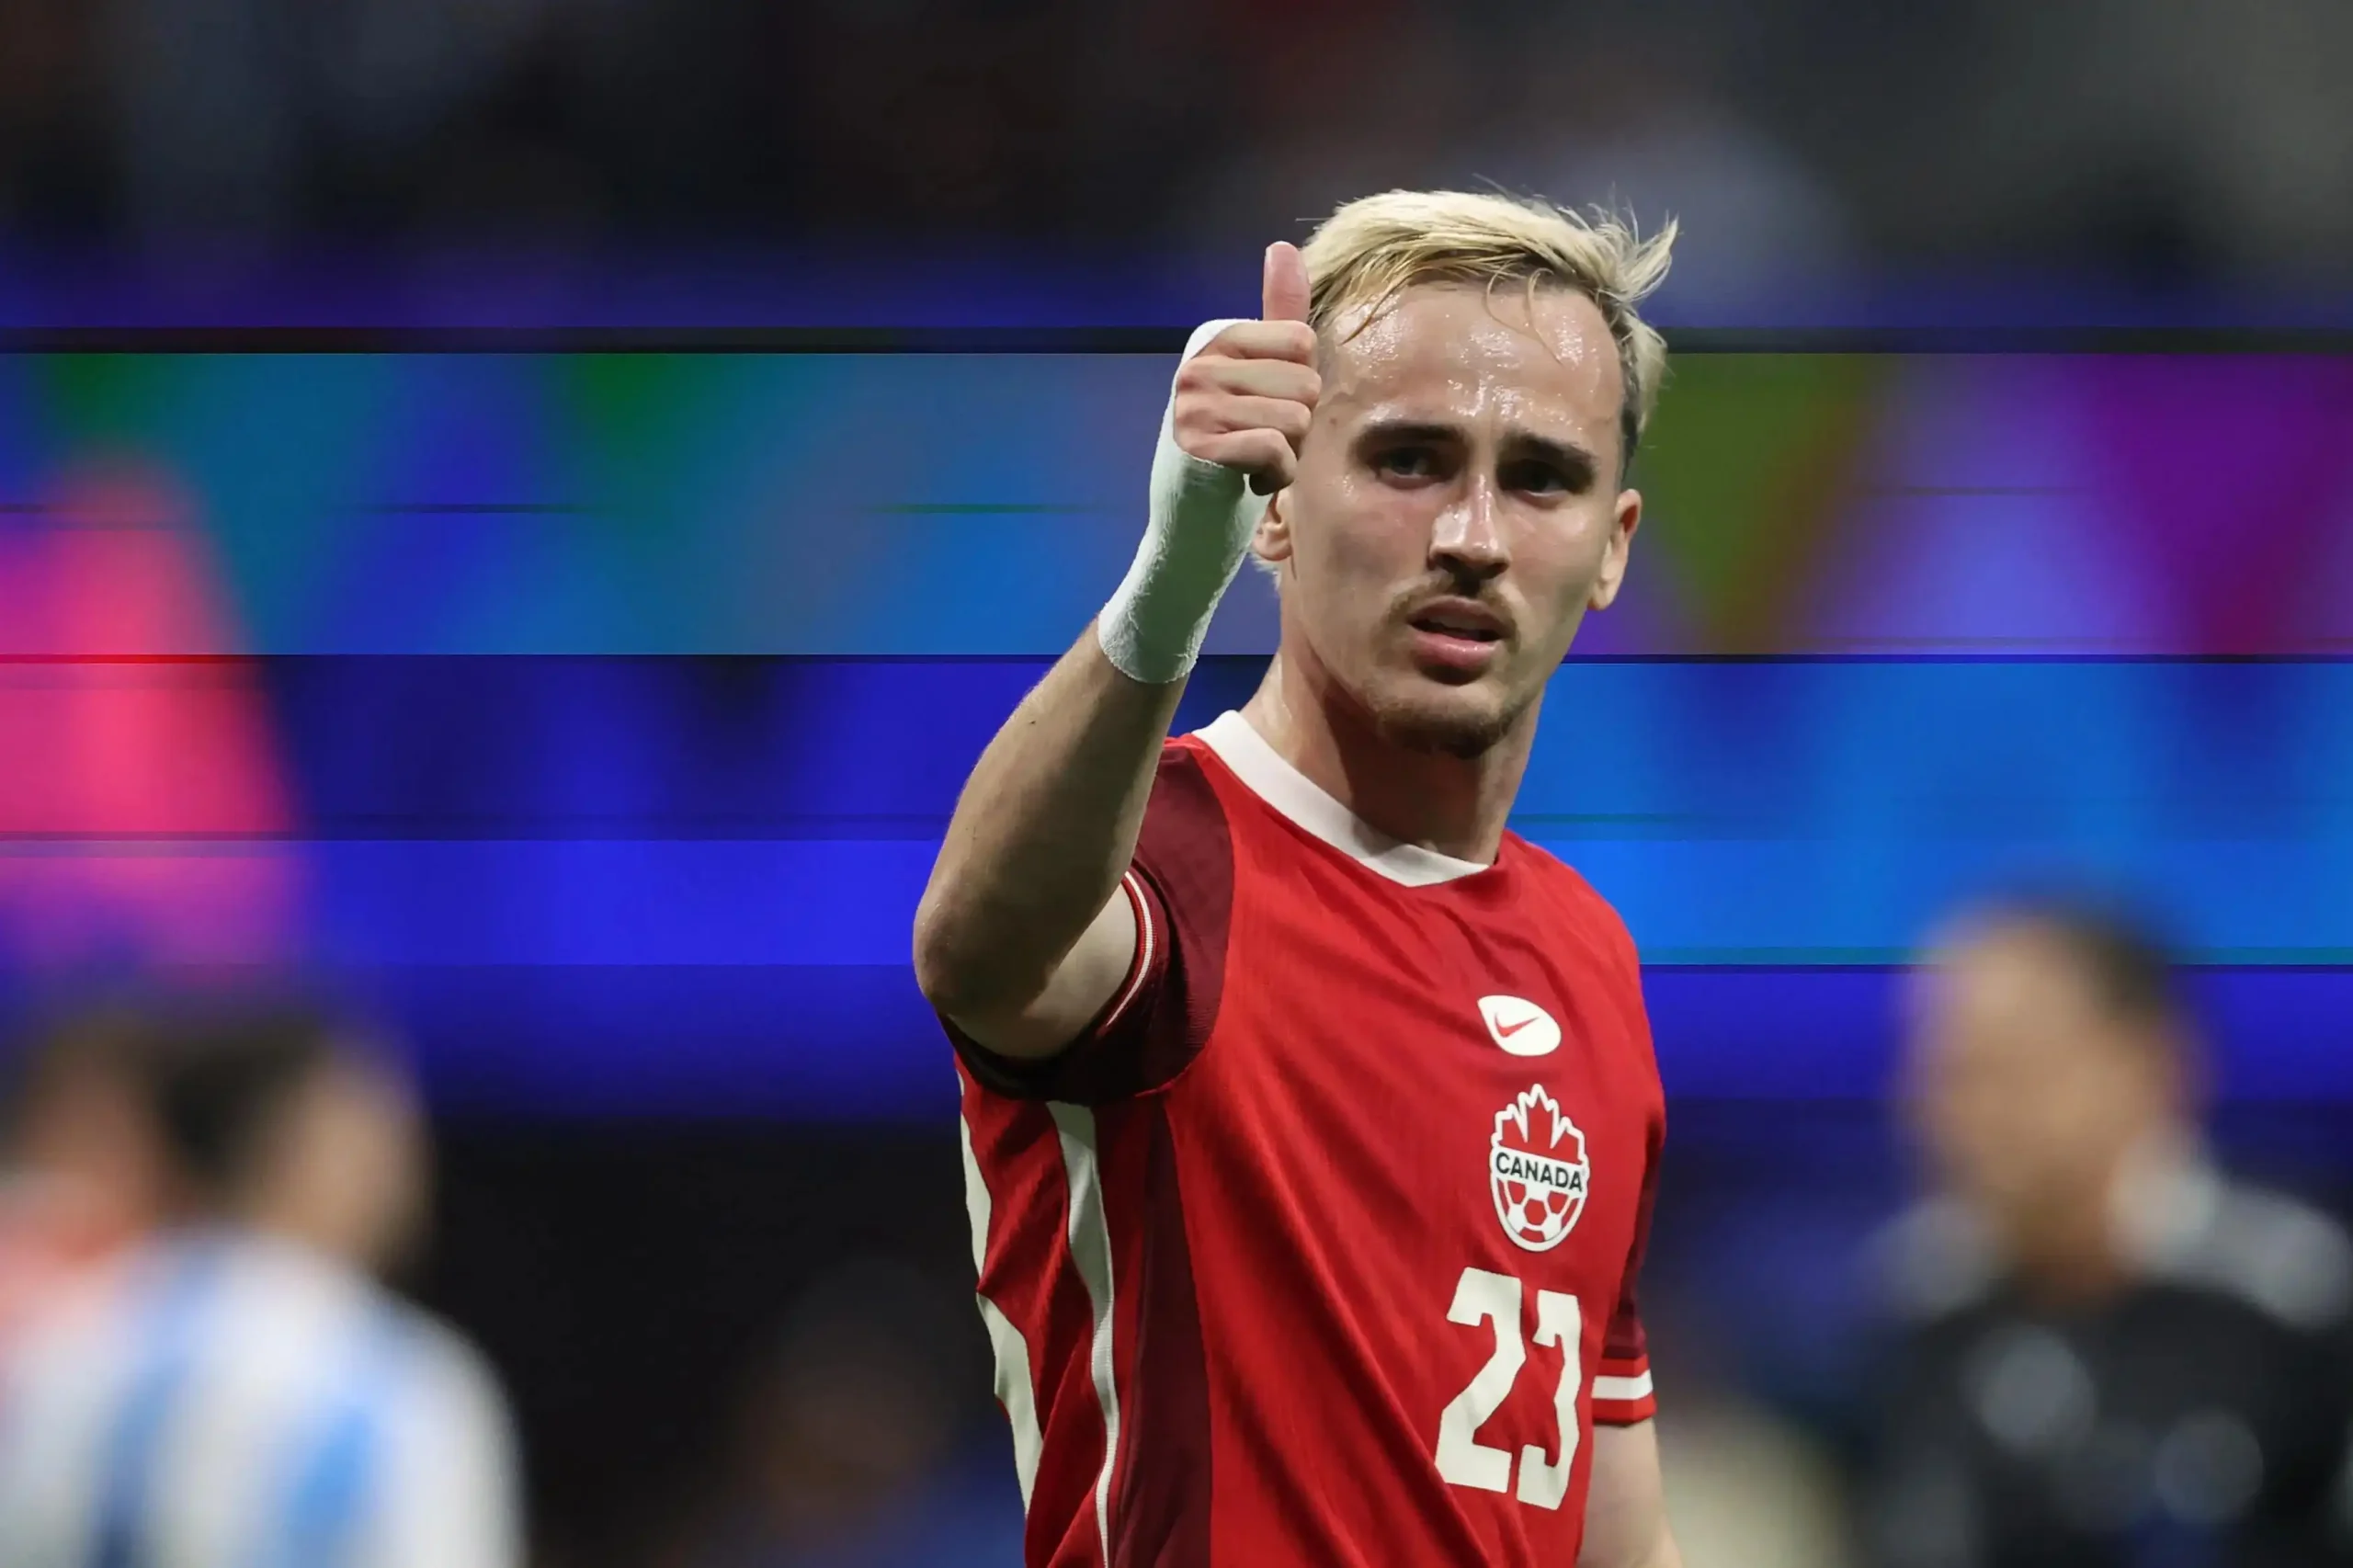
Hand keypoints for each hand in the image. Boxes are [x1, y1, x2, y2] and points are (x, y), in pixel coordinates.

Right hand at [1169, 242, 1319, 494]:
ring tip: (1254, 460)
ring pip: (1295, 420)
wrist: (1192, 512)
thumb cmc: (1235, 440)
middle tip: (1261, 441)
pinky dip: (1274, 475)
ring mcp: (1194, 403)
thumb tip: (1282, 247)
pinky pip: (1274, 449)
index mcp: (1217, 336)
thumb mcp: (1259, 373)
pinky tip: (1247, 479)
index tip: (1268, 407)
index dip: (1301, 385)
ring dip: (1288, 454)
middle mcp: (1199, 363)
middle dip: (1298, 426)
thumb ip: (1278, 316)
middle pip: (1305, 384)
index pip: (1303, 342)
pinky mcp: (1198, 446)